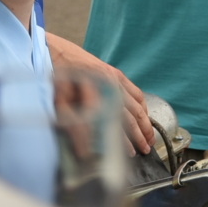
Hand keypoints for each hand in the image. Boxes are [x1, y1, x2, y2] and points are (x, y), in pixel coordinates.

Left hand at [47, 35, 153, 154]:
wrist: (58, 52)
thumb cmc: (57, 78)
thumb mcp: (59, 103)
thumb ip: (72, 124)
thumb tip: (83, 149)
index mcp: (96, 93)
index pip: (114, 123)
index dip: (122, 141)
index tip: (129, 153)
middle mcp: (109, 84)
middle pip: (130, 115)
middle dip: (140, 135)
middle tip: (145, 149)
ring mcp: (115, 78)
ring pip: (137, 105)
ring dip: (145, 123)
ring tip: (150, 138)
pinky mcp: (116, 74)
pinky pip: (136, 92)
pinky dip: (143, 106)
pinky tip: (145, 117)